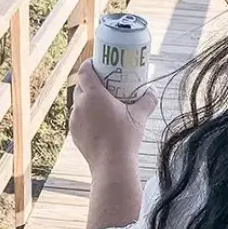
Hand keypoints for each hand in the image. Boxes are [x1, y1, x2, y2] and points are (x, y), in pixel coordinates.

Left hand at [70, 60, 156, 176]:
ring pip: (78, 103)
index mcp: (93, 95)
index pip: (84, 71)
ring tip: (102, 103)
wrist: (112, 165)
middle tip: (105, 83)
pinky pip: (78, 119)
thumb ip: (148, 99)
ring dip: (87, 100)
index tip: (98, 63)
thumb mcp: (140, 116)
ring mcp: (74, 120)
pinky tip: (99, 122)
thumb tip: (153, 90)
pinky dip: (86, 116)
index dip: (89, 64)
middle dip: (90, 82)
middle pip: (80, 86)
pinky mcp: (74, 133)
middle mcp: (80, 105)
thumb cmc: (125, 138)